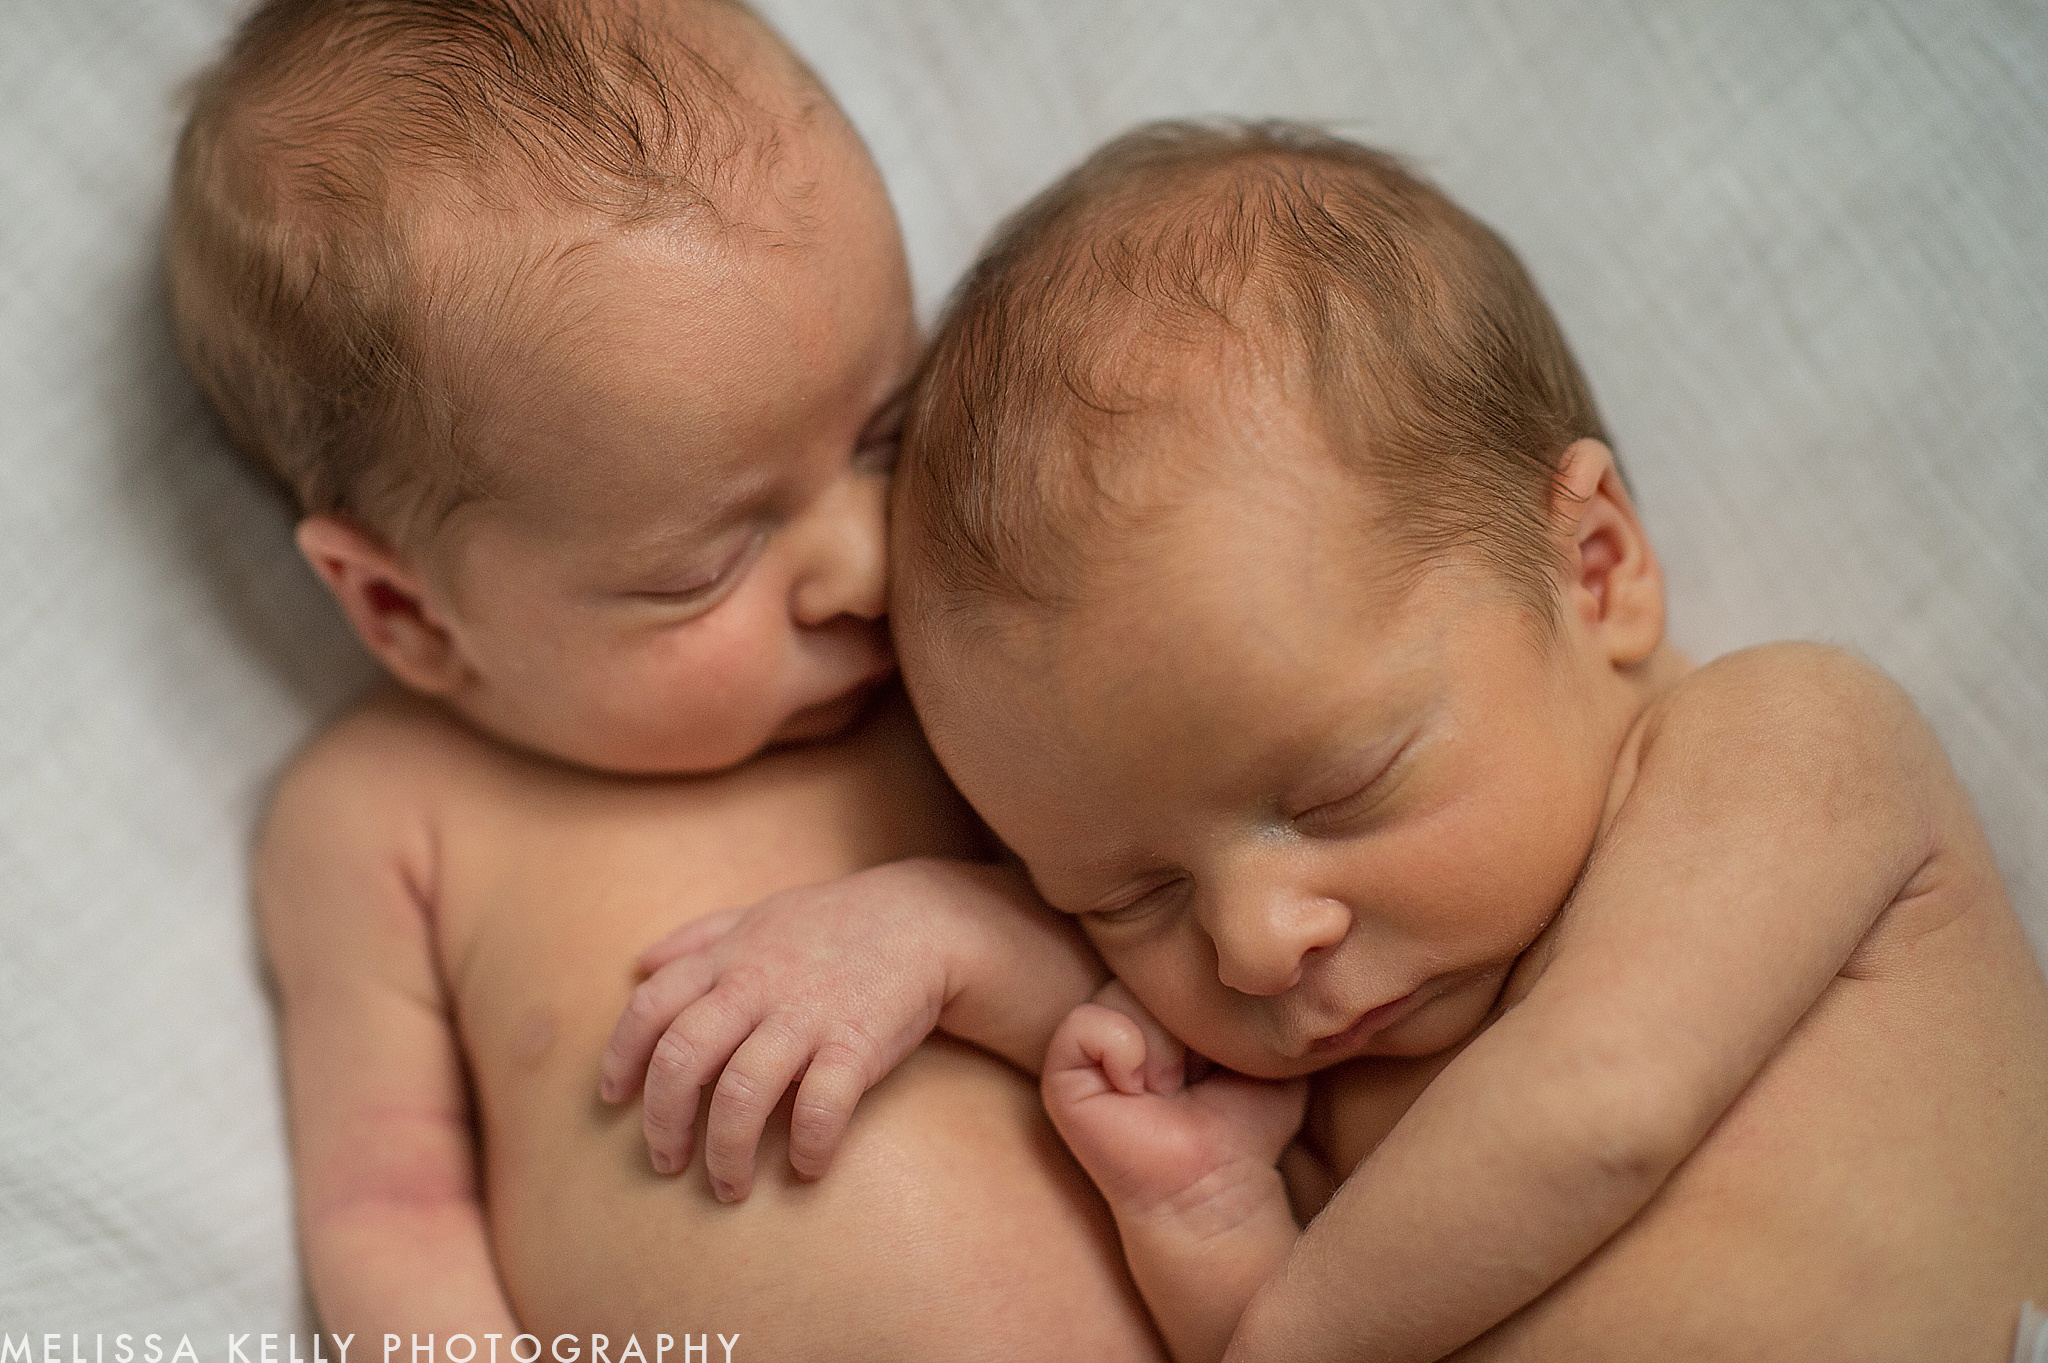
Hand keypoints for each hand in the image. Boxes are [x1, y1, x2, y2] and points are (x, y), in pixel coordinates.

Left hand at [599, 861, 966, 1200]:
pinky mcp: (856, 1044)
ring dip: (724, 1154)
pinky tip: (806, 1168)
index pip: (649, 1008)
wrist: (926, 919)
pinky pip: (820, 1109)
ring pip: (740, 1096)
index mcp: (728, 959)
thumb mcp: (759, 914)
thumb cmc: (834, 924)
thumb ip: (698, 937)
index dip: (621, 1058)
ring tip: (728, 1187)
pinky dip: (807, 1148)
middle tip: (666, 1162)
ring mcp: (805, 1016)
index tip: (615, 1100)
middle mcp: (756, 986)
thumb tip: (638, 964)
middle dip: (662, 1123)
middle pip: (681, 1060)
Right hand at [1043, 982, 1306, 1225]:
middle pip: (1148, 971)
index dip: (1205, 999)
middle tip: (1197, 1075)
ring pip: (1123, 992)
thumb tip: (1272, 962)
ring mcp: (1086, 1044)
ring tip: (1172, 1087)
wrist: (1218, 1184)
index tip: (1218, 1053)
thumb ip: (1266, 1003)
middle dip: (1187, 1021)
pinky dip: (1124, 1052)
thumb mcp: (1267, 1051)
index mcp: (1160, 1008)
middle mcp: (1119, 1016)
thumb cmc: (1244, 1124)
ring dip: (1163, 1046)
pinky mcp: (1061, 1073)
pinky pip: (1085, 1024)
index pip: (1175, 957)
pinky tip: (1140, 1089)